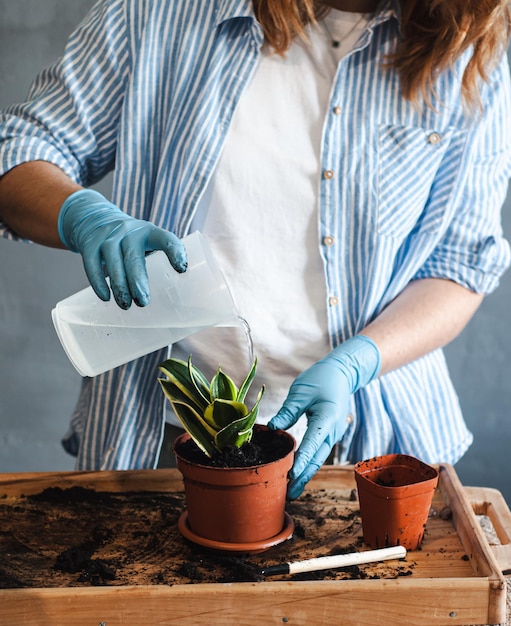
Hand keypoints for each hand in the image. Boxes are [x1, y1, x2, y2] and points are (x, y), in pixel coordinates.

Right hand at [58, 189, 186, 308]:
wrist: (96, 220)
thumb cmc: (131, 242)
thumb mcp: (146, 243)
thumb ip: (157, 263)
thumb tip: (169, 302)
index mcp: (150, 232)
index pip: (166, 239)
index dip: (175, 252)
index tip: (181, 270)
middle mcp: (129, 231)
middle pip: (133, 256)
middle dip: (138, 281)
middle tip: (143, 302)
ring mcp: (108, 236)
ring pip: (113, 261)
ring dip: (119, 285)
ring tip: (126, 305)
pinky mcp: (90, 243)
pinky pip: (92, 263)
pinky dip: (98, 282)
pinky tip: (106, 298)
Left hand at [268, 335, 380, 498]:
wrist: (342, 374)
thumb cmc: (322, 378)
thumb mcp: (302, 391)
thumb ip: (288, 410)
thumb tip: (273, 428)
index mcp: (327, 419)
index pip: (311, 443)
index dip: (301, 461)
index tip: (291, 475)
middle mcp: (332, 431)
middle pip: (316, 458)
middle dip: (303, 476)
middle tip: (289, 494)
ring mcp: (332, 434)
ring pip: (318, 458)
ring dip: (306, 473)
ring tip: (292, 489)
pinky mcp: (329, 433)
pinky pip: (318, 451)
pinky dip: (308, 463)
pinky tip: (298, 473)